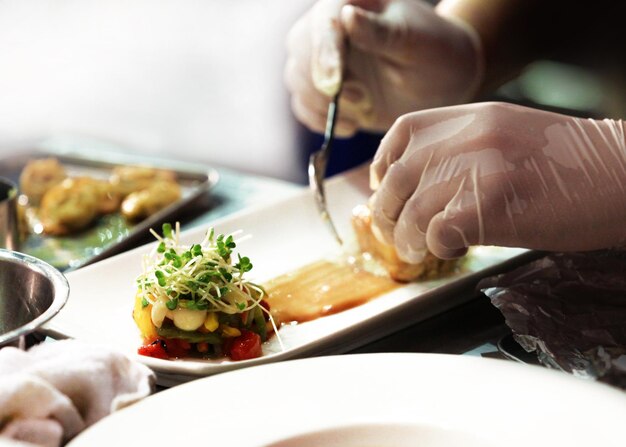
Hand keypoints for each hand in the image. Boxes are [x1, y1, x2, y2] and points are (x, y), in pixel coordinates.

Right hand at [284, 0, 482, 136]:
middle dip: (323, 82)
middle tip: (361, 98)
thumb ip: (380, 32)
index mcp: (353, 2)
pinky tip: (351, 124)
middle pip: (300, 51)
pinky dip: (320, 120)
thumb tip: (347, 16)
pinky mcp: (322, 89)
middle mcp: (331, 27)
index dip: (325, 52)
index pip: (324, 20)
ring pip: (297, 80)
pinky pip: (302, 105)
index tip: (334, 84)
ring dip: (324, 104)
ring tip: (364, 109)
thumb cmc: (435, 54)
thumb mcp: (415, 42)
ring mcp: (323, 59)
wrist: (441, 84)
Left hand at [369, 102, 625, 260]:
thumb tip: (420, 179)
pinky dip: (436, 246)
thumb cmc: (571, 166)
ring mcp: (482, 167)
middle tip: (395, 232)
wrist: (624, 177)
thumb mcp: (511, 133)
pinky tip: (451, 249)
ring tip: (416, 250)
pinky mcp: (493, 205)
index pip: (404, 131)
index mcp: (474, 115)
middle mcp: (472, 135)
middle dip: (388, 211)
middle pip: (399, 176)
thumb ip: (465, 145)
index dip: (384, 163)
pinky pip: (439, 230)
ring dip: (407, 237)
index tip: (385, 189)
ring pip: (414, 209)